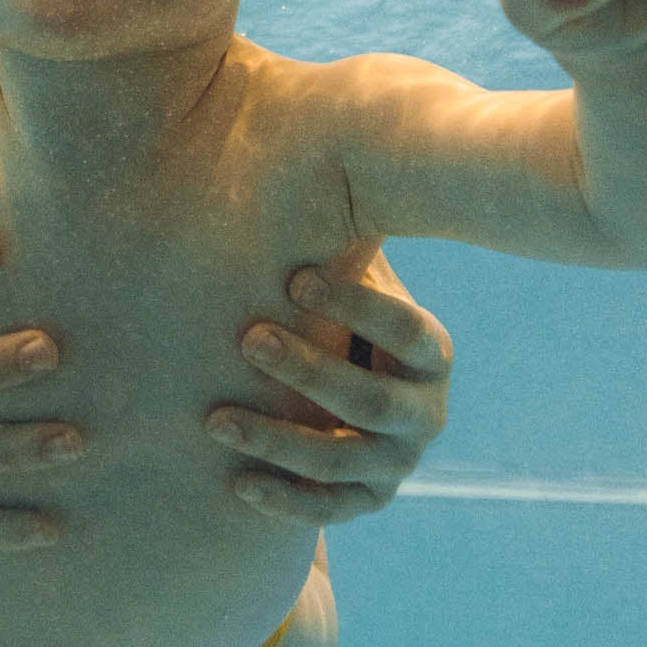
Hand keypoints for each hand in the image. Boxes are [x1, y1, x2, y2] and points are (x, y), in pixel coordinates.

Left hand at [206, 245, 451, 525]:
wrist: (343, 392)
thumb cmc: (333, 314)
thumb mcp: (342, 270)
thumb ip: (338, 228)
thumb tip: (321, 136)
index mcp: (431, 350)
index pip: (407, 329)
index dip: (355, 304)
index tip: (293, 277)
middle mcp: (425, 411)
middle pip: (374, 400)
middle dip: (309, 370)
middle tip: (246, 338)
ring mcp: (398, 461)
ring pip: (345, 461)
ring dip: (280, 441)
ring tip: (216, 420)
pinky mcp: (367, 499)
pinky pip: (332, 510)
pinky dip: (286, 501)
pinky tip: (235, 483)